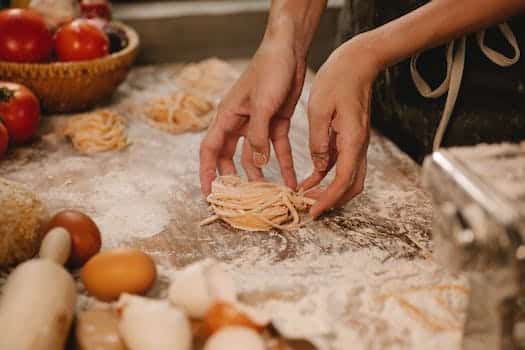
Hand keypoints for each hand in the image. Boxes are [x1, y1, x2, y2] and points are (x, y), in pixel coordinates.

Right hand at [199, 37, 305, 193]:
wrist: (289, 50)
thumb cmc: (269, 70)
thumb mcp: (263, 105)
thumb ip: (258, 136)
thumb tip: (256, 166)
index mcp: (227, 117)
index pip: (210, 150)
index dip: (207, 173)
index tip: (209, 194)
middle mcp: (239, 123)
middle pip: (230, 157)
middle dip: (234, 179)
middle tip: (240, 200)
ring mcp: (258, 124)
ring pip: (254, 157)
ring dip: (260, 175)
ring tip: (269, 195)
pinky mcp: (276, 122)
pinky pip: (277, 148)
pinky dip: (283, 163)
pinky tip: (291, 179)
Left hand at [300, 37, 382, 217]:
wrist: (358, 62)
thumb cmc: (338, 80)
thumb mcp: (319, 110)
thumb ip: (319, 141)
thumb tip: (318, 166)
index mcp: (352, 141)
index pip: (343, 181)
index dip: (328, 199)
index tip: (312, 210)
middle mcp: (359, 146)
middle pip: (351, 186)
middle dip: (332, 201)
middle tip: (309, 208)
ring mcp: (357, 143)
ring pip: (348, 177)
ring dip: (330, 190)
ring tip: (306, 197)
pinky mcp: (351, 138)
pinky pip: (342, 164)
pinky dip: (328, 176)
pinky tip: (310, 178)